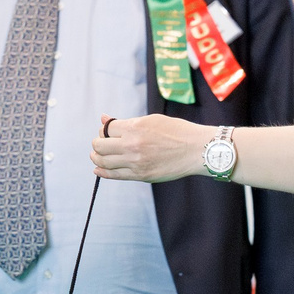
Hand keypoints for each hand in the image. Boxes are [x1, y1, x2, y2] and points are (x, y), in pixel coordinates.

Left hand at [88, 113, 204, 182]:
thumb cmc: (177, 131)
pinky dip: (103, 172)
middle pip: (100, 146)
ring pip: (103, 162)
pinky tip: (98, 169)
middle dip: (97, 144)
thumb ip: (126, 122)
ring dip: (97, 158)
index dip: (105, 130)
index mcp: (135, 127)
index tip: (108, 132)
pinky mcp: (140, 175)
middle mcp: (132, 145)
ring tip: (97, 156)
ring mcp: (135, 162)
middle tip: (100, 144)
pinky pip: (114, 175)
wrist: (196, 150)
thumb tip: (103, 118)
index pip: (106, 129)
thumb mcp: (151, 120)